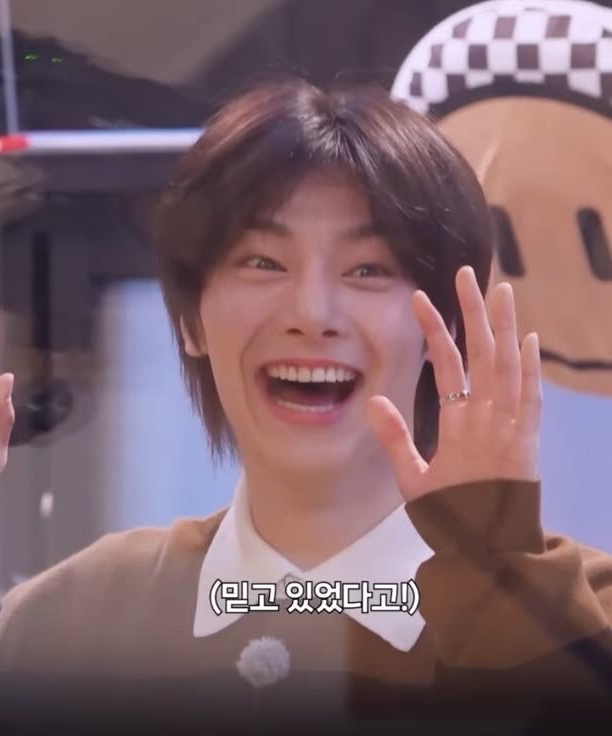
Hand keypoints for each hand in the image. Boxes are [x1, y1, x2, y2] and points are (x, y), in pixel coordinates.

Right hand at [366, 266, 540, 503]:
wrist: (495, 547)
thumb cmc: (450, 515)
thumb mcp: (413, 482)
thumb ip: (396, 440)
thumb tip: (374, 400)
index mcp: (456, 426)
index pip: (446, 365)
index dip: (434, 329)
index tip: (421, 299)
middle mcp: (488, 417)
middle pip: (484, 353)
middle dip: (475, 311)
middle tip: (468, 274)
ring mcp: (514, 425)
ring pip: (511, 365)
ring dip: (506, 325)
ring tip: (501, 290)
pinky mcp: (532, 436)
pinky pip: (533, 394)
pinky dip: (531, 364)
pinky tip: (527, 339)